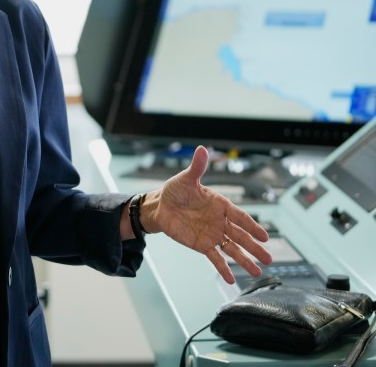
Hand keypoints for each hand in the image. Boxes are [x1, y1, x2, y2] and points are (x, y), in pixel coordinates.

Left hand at [146, 146, 272, 283]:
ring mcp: (213, 234)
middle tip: (269, 258)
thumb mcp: (185, 178)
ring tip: (257, 272)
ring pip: (232, 249)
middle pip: (241, 236)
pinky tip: (232, 280)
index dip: (252, 227)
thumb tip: (202, 149)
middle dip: (255, 248)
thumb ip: (197, 167)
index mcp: (221, 205)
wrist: (160, 206)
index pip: (240, 217)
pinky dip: (223, 268)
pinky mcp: (202, 245)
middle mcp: (220, 221)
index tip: (264, 236)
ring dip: (244, 260)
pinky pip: (215, 258)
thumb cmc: (175, 190)